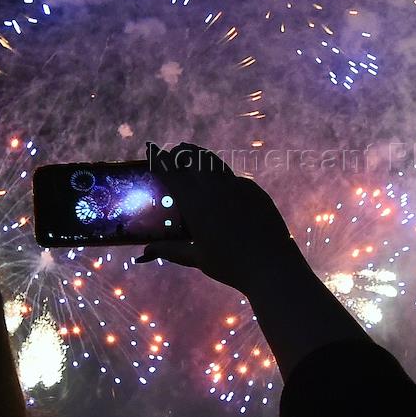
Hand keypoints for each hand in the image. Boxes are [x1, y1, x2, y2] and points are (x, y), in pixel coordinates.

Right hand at [136, 143, 300, 294]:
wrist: (271, 265)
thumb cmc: (231, 266)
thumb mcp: (197, 258)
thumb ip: (170, 250)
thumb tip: (144, 253)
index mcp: (196, 206)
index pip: (173, 174)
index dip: (160, 160)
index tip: (152, 151)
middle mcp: (215, 190)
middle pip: (193, 160)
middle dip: (180, 154)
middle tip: (172, 152)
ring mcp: (238, 187)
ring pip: (214, 163)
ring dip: (200, 156)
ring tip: (190, 152)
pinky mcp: (254, 190)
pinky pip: (233, 177)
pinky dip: (220, 174)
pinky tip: (218, 180)